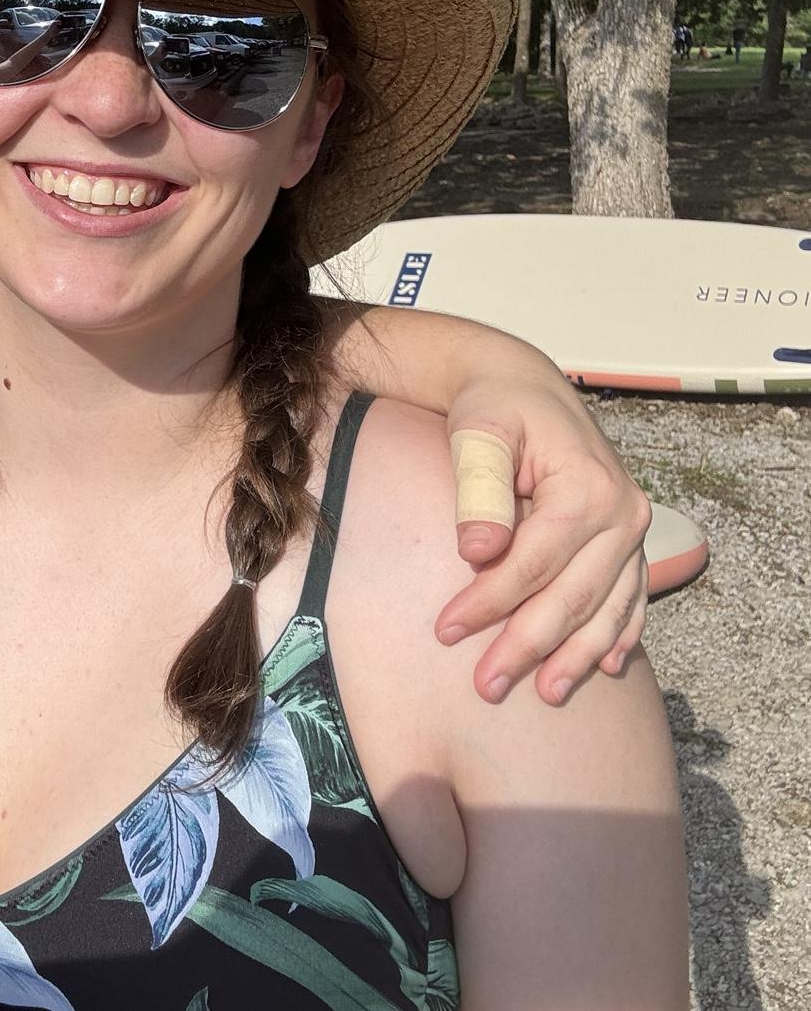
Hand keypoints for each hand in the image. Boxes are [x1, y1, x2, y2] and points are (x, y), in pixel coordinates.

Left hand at [435, 366, 651, 705]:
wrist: (524, 385)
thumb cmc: (494, 406)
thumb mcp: (478, 431)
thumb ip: (478, 487)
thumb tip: (479, 552)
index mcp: (587, 487)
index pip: (533, 564)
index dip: (489, 603)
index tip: (445, 632)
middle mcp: (623, 512)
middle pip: (573, 596)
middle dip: (528, 645)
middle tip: (485, 686)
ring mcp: (634, 529)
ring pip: (606, 607)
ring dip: (576, 656)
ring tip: (542, 693)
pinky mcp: (630, 539)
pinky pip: (631, 597)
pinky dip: (619, 635)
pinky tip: (606, 668)